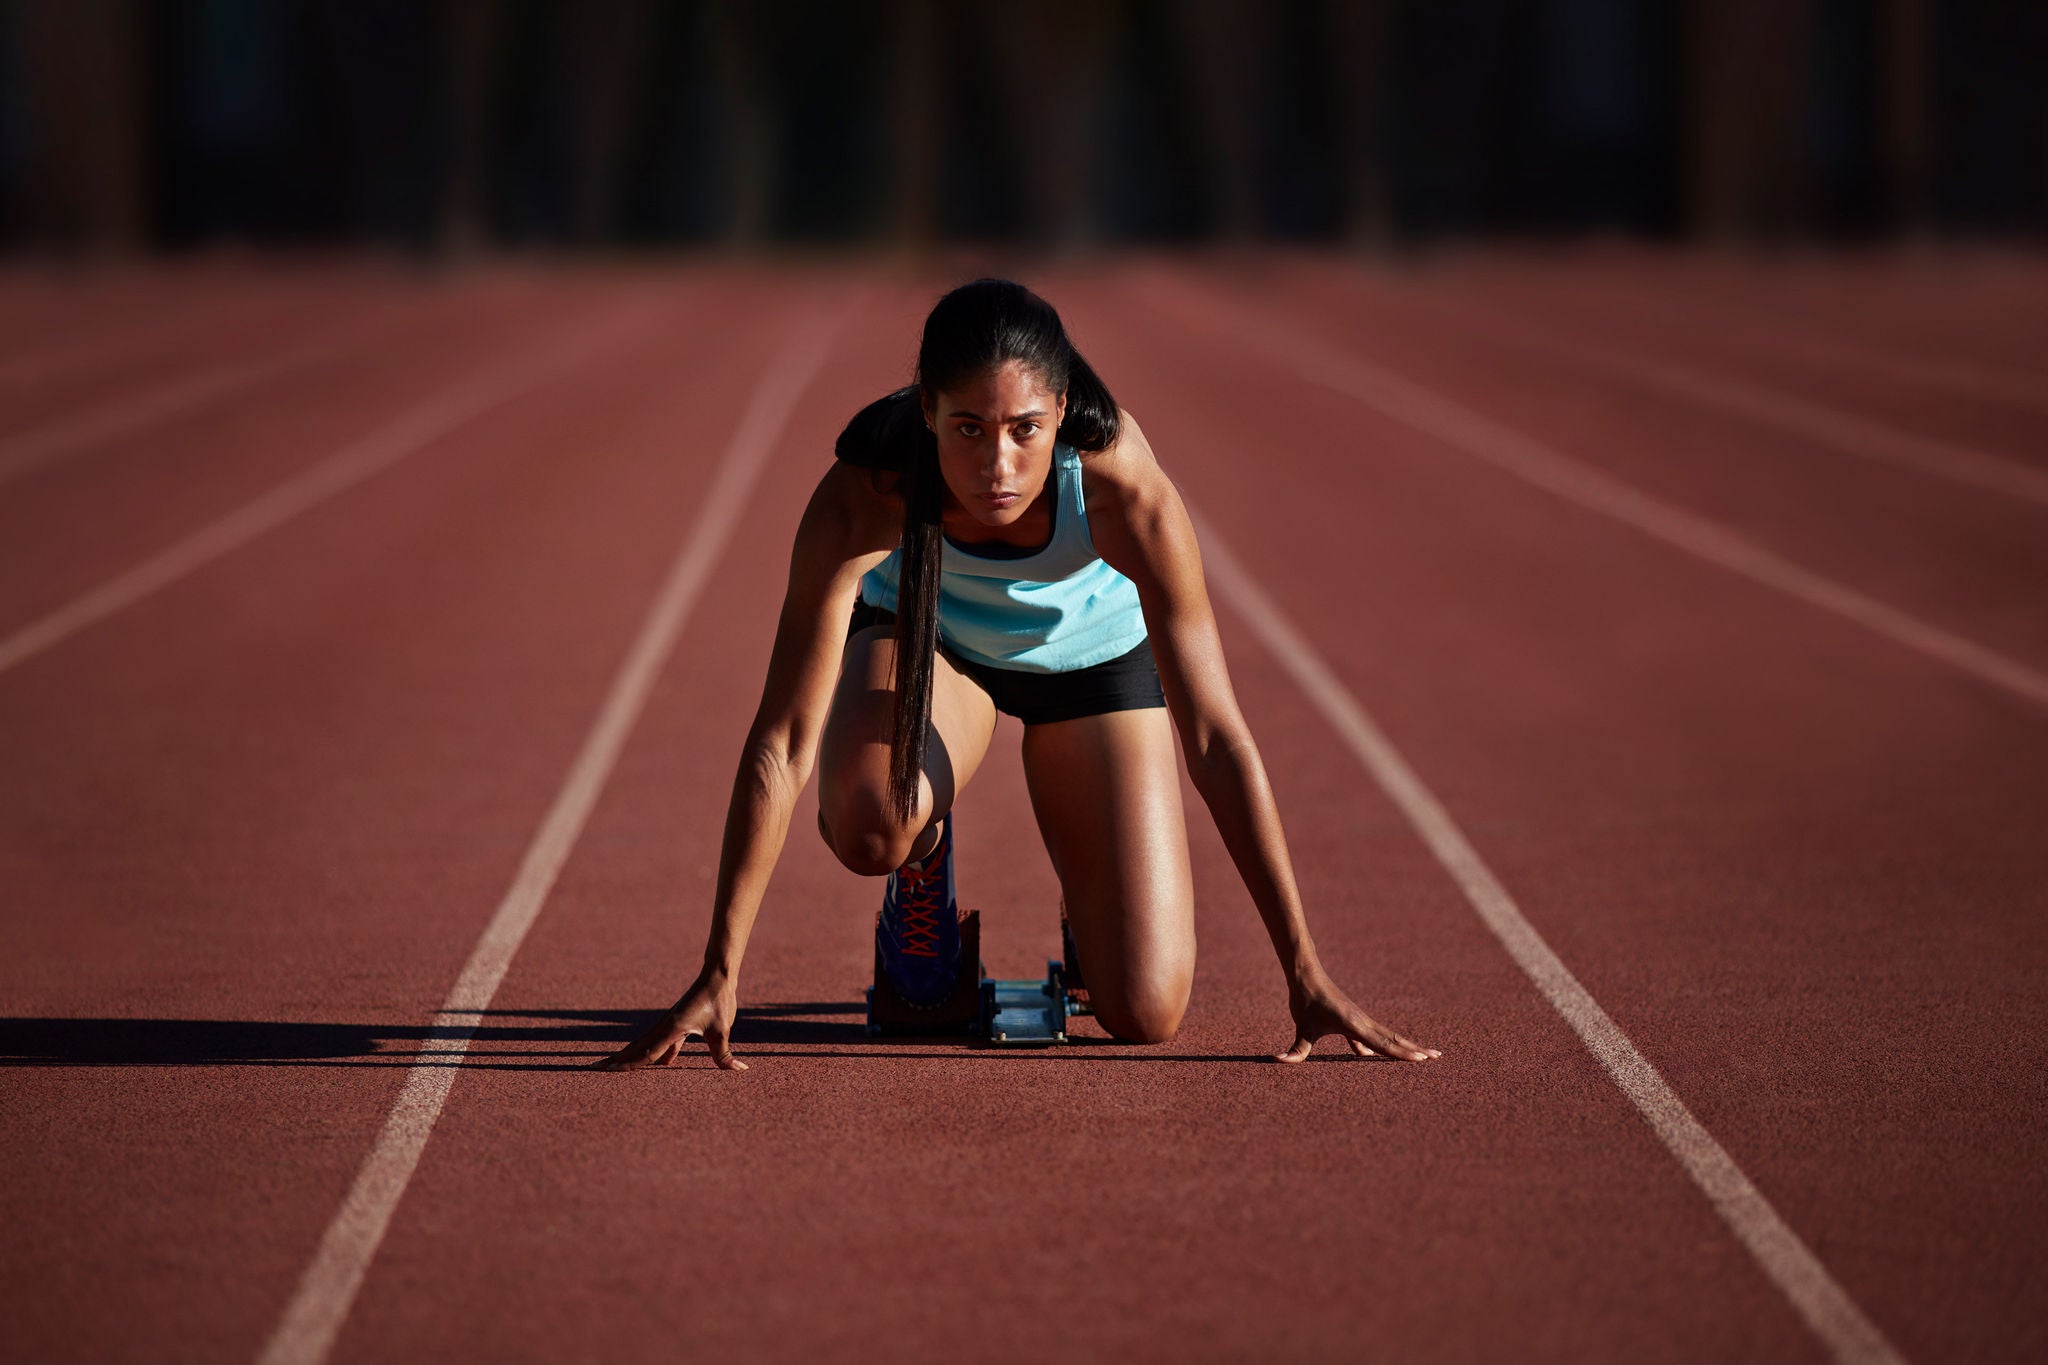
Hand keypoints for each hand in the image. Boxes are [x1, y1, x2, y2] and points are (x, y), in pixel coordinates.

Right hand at [595, 974, 745, 1071]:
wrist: (718, 977)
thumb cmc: (718, 1001)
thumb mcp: (722, 1030)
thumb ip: (724, 1054)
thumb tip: (739, 1070)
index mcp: (672, 1028)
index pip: (646, 1052)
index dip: (629, 1064)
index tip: (609, 1070)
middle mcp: (666, 1026)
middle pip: (637, 1047)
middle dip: (617, 1059)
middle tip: (595, 1068)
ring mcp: (670, 1024)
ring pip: (646, 1044)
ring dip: (632, 1056)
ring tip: (616, 1066)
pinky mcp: (679, 1023)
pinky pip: (664, 1042)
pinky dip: (658, 1053)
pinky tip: (664, 1064)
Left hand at [1278, 970, 1439, 1063]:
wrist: (1306, 975)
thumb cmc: (1305, 1000)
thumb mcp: (1301, 1028)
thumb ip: (1297, 1049)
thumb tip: (1280, 1061)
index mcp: (1354, 1025)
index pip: (1383, 1044)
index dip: (1403, 1054)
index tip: (1422, 1059)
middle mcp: (1362, 1022)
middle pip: (1393, 1039)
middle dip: (1414, 1049)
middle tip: (1437, 1057)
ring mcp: (1359, 1019)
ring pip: (1387, 1036)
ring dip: (1404, 1045)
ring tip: (1423, 1053)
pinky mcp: (1353, 1018)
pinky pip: (1373, 1034)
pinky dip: (1380, 1044)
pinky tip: (1369, 1055)